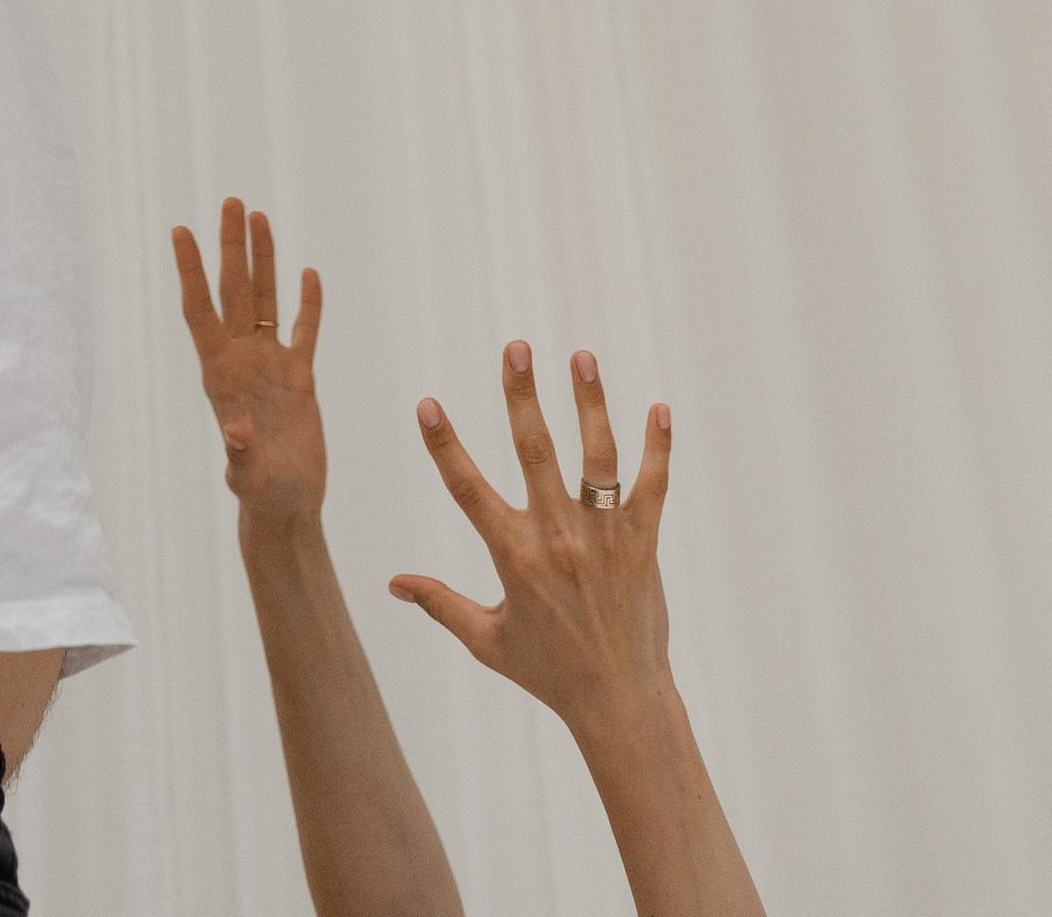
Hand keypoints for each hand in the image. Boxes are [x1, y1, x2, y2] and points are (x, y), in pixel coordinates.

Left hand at [172, 198, 326, 526]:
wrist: (287, 506)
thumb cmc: (260, 493)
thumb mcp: (246, 475)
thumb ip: (239, 453)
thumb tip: (231, 431)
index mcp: (220, 374)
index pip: (200, 311)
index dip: (191, 271)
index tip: (180, 230)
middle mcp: (241, 360)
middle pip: (233, 290)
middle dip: (231, 246)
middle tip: (231, 202)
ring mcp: (270, 365)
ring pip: (265, 299)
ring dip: (263, 260)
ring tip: (261, 217)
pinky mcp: (299, 377)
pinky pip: (303, 330)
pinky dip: (307, 304)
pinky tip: (308, 274)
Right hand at [391, 345, 672, 753]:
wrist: (620, 703)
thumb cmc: (549, 672)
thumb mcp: (487, 640)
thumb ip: (440, 603)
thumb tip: (392, 582)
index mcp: (514, 557)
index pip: (468, 490)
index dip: (445, 446)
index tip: (427, 403)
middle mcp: (558, 539)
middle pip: (537, 453)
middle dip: (523, 396)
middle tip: (516, 347)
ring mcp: (604, 539)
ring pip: (597, 458)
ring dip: (590, 403)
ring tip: (581, 356)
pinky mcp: (643, 544)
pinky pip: (652, 486)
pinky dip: (658, 447)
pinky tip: (659, 407)